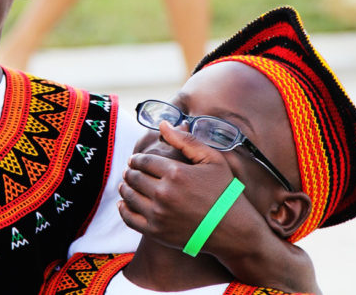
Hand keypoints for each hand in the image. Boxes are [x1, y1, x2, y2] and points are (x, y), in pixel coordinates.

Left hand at [118, 121, 318, 290]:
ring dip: (125, 187)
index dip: (137, 159)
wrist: (232, 230)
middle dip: (130, 172)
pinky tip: (124, 203)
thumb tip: (163, 124)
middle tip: (130, 171)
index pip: (144, 161)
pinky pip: (129, 218)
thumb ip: (186, 140)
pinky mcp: (156, 231)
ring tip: (127, 184)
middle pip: (134, 177)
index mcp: (176, 172)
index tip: (135, 159)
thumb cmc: (224, 191)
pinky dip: (123, 208)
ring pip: (129, 196)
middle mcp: (164, 193)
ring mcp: (158, 214)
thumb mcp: (212, 159)